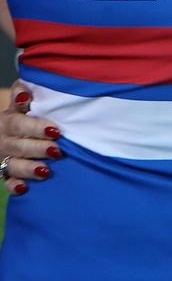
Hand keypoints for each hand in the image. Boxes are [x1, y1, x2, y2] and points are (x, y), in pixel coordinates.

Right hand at [0, 81, 60, 195]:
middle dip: (37, 149)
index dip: (35, 127)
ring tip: (45, 170)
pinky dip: (14, 186)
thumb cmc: (20, 116)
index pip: (18, 124)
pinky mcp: (4, 173)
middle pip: (18, 146)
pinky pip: (7, 182)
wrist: (5, 134)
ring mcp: (3, 158)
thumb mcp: (18, 103)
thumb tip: (24, 92)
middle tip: (57, 150)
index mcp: (7, 121)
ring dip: (28, 169)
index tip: (54, 130)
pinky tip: (24, 188)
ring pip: (13, 165)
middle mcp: (3, 140)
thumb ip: (20, 93)